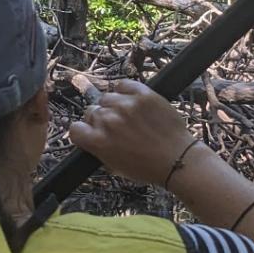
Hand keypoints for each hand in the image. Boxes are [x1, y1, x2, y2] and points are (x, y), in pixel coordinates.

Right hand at [66, 79, 198, 187]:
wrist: (178, 159)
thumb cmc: (147, 167)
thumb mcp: (115, 166)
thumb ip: (98, 148)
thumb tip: (90, 135)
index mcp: (98, 141)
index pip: (75, 128)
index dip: (84, 131)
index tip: (92, 132)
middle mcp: (109, 121)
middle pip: (92, 111)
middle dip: (101, 119)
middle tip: (116, 127)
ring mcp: (126, 105)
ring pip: (107, 97)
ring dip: (114, 105)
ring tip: (128, 115)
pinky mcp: (143, 94)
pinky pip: (123, 84)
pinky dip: (125, 91)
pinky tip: (132, 100)